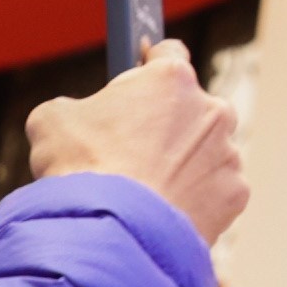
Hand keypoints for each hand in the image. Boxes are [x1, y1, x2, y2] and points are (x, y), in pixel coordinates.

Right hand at [30, 41, 246, 243]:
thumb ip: (73, 108)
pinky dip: (194, 201)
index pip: (167, 53)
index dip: (148, 66)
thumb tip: (73, 119)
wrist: (110, 233)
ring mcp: (227, 154)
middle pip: (190, 108)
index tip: (141, 77)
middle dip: (166, 125)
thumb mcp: (52, 121)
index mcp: (170, 78)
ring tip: (145, 191)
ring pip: (205, 153)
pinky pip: (214, 192)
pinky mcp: (234, 195)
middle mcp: (211, 109)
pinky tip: (162, 213)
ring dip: (183, 165)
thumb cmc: (81, 168)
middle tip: (132, 150)